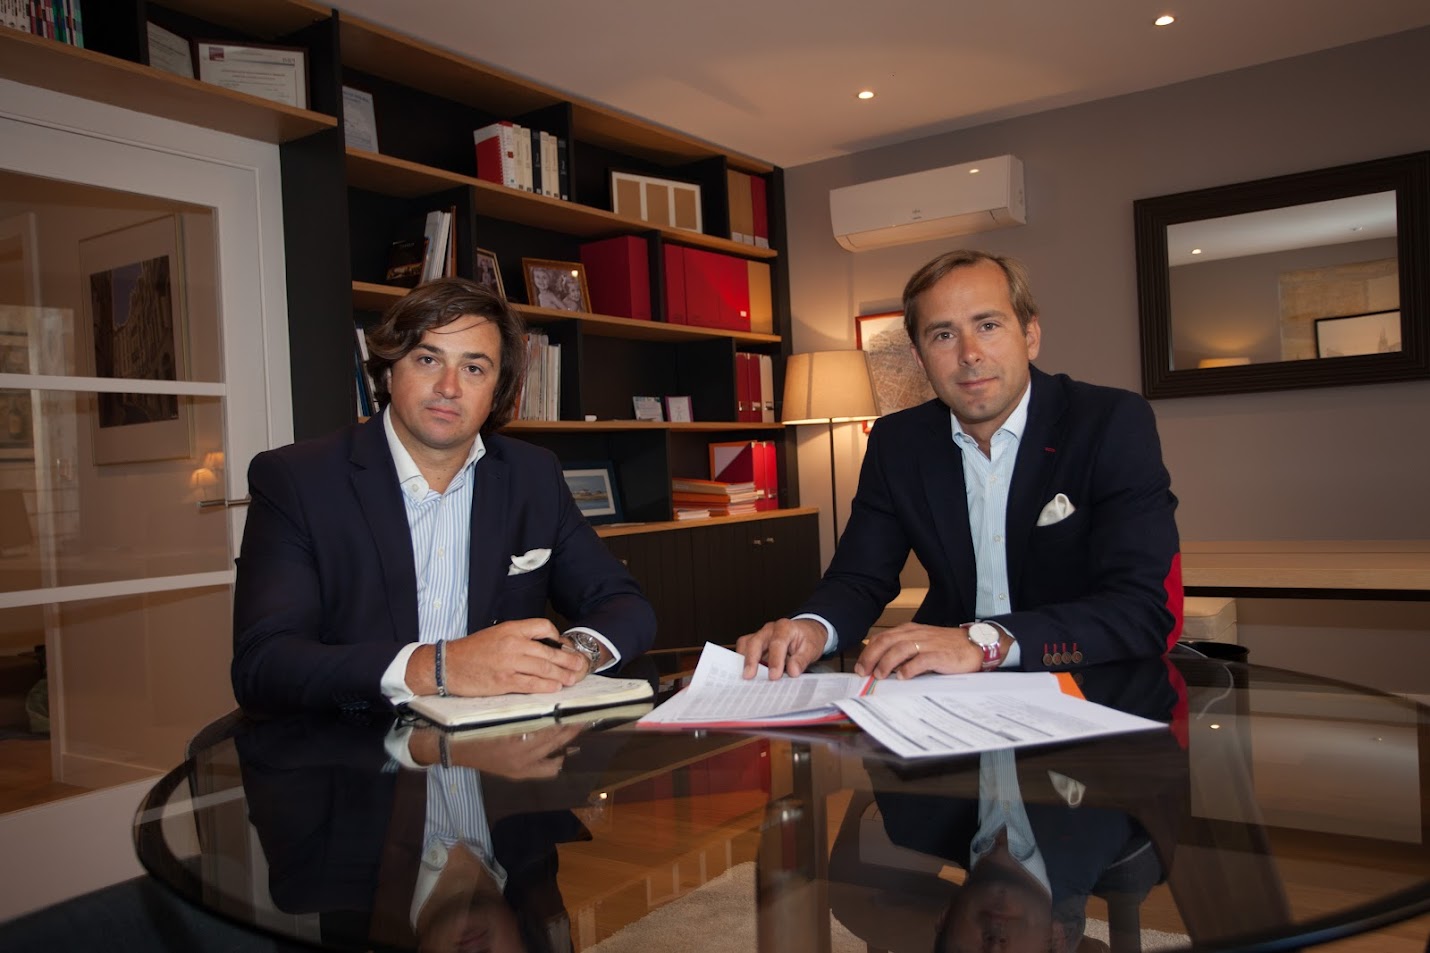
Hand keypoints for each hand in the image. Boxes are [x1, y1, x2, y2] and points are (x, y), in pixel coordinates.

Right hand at [408, 618, 587, 696]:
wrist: (448, 665)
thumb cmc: (471, 651)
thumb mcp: (496, 634)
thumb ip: (518, 638)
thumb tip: (542, 646)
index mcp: (510, 629)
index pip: (543, 626)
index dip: (556, 637)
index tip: (562, 646)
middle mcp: (512, 644)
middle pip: (549, 651)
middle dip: (568, 660)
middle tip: (580, 665)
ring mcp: (509, 663)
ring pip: (544, 668)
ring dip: (562, 675)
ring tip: (572, 678)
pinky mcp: (504, 681)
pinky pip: (531, 684)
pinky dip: (546, 686)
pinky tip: (555, 687)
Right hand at [416, 723, 584, 779]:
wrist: (452, 745)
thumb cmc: (473, 722)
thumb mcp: (499, 710)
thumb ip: (524, 708)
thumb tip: (551, 701)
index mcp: (516, 735)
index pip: (553, 726)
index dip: (569, 717)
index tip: (581, 707)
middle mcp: (521, 755)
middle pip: (558, 740)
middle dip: (572, 727)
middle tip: (585, 715)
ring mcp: (521, 768)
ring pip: (555, 754)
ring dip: (566, 742)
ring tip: (575, 728)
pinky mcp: (518, 774)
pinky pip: (547, 769)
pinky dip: (556, 760)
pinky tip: (561, 751)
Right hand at [735, 618, 825, 679]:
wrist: (806, 632)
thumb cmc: (808, 639)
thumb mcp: (812, 648)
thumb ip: (802, 660)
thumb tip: (793, 671)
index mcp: (785, 627)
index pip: (777, 643)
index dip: (775, 660)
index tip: (774, 676)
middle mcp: (770, 630)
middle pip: (755, 642)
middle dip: (752, 660)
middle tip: (750, 676)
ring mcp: (760, 635)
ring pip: (746, 644)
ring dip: (744, 660)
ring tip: (747, 677)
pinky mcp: (755, 643)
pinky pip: (744, 649)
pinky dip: (744, 661)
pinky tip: (749, 674)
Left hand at [855, 623, 988, 678]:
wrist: (975, 644)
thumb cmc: (947, 647)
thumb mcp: (922, 643)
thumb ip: (904, 651)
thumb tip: (882, 666)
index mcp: (910, 630)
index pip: (883, 637)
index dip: (868, 652)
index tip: (860, 667)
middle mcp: (916, 634)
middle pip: (887, 642)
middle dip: (871, 657)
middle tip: (863, 672)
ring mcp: (928, 643)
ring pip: (900, 649)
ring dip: (886, 662)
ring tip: (879, 675)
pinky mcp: (940, 654)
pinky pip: (921, 660)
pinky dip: (909, 668)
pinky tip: (902, 677)